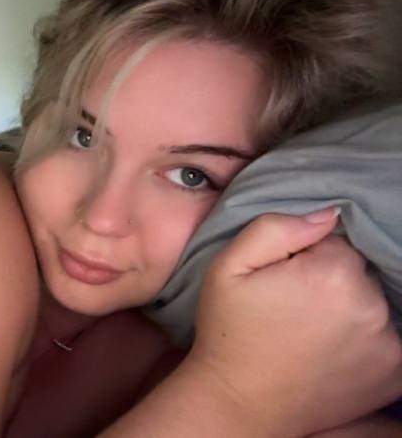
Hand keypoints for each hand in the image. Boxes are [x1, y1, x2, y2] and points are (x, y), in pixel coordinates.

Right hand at [187, 208, 401, 436]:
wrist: (239, 399)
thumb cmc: (229, 329)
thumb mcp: (228, 265)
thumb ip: (275, 227)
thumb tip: (327, 215)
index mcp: (333, 272)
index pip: (334, 240)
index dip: (305, 255)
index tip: (283, 278)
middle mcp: (370, 304)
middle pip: (357, 270)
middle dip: (329, 279)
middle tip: (292, 305)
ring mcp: (387, 342)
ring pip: (371, 300)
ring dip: (348, 306)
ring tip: (308, 329)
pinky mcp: (393, 372)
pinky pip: (386, 334)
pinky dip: (364, 336)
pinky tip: (330, 348)